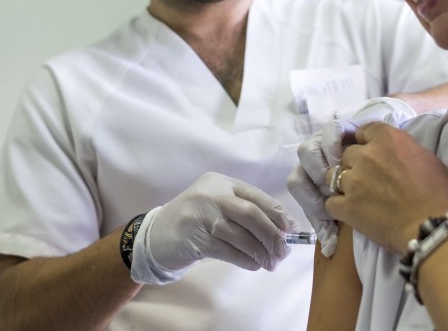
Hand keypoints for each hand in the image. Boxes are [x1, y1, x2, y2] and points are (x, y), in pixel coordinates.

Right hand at [131, 173, 298, 284]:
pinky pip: (228, 251)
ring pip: (241, 235)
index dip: (277, 213)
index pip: (256, 196)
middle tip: (283, 251)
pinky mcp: (194, 238)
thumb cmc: (196, 220)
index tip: (291, 230)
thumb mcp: (218, 205)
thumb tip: (285, 228)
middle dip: (272, 234)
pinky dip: (245, 259)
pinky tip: (254, 264)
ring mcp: (200, 216)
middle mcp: (211, 194)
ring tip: (271, 263)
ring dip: (261, 251)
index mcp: (221, 182)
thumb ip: (247, 210)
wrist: (156, 235)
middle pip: (251, 213)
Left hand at [325, 122, 447, 254]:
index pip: (364, 131)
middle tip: (367, 179)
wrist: (431, 226)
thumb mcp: (425, 158)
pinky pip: (330, 202)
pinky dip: (338, 207)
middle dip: (355, 165)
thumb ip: (402, 150)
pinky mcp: (346, 205)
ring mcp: (354, 180)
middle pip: (347, 154)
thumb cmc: (438, 193)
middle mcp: (366, 155)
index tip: (368, 152)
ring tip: (356, 196)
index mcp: (388, 139)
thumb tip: (392, 155)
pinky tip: (349, 212)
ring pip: (334, 176)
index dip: (364, 142)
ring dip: (343, 184)